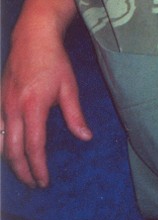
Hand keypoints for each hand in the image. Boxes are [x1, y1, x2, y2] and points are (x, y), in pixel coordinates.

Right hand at [0, 0, 92, 187]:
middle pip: (12, 151)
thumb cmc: (54, 60)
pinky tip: (9, 149)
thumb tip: (85, 137)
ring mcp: (2, 104)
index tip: (44, 182)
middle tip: (34, 183)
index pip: (33, 147)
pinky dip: (1, 143)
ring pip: (0, 142)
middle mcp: (13, 108)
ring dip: (9, 160)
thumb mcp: (69, 86)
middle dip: (23, 171)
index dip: (38, 168)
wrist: (32, 36)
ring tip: (22, 170)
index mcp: (33, 106)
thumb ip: (75, 115)